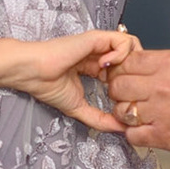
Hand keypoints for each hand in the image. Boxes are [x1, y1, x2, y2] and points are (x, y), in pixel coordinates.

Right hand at [3, 28, 139, 131]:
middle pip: (134, 57)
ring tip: (115, 76)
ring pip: (133, 46)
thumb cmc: (47, 85)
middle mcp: (99, 55)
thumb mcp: (79, 108)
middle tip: (124, 87)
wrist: (33, 72)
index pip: (125, 71)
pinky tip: (106, 67)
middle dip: (136, 73)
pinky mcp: (97, 38)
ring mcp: (99, 45)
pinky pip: (123, 41)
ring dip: (130, 63)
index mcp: (95, 68)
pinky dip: (121, 55)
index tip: (121, 98)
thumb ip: (100, 119)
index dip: (130, 84)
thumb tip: (121, 130)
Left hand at [106, 50, 169, 154]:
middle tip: (127, 93)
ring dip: (125, 112)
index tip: (123, 74)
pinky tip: (144, 128)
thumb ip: (162, 63)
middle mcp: (160, 86)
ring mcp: (158, 112)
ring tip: (137, 112)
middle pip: (117, 85)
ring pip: (120, 109)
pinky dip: (134, 132)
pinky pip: (131, 134)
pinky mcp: (161, 135)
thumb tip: (139, 64)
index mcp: (169, 63)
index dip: (121, 68)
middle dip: (119, 89)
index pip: (126, 62)